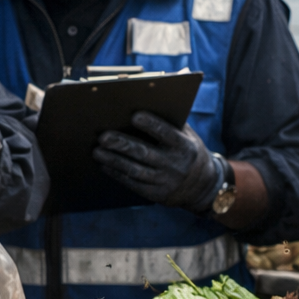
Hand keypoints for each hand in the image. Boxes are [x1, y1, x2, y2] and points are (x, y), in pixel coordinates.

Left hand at [92, 111, 222, 211]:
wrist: (202, 186)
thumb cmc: (187, 150)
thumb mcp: (187, 136)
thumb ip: (169, 122)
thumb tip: (142, 103)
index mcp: (185, 146)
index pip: (167, 133)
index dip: (151, 125)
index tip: (134, 116)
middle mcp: (176, 165)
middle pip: (145, 153)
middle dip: (122, 144)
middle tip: (103, 136)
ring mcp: (166, 182)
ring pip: (135, 170)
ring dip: (113, 160)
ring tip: (97, 151)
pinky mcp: (156, 195)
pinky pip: (133, 183)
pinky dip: (117, 174)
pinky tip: (104, 165)